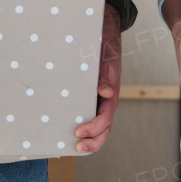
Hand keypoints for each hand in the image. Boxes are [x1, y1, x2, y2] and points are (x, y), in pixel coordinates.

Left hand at [75, 7, 121, 151]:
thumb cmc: (104, 47)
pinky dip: (83, 127)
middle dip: (93, 141)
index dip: (94, 128)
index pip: (106, 117)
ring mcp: (99, 101)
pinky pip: (88, 115)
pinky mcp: (90, 98)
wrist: (102, 34)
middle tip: (77, 147)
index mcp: (111, 94)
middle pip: (104, 128)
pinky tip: (69, 132)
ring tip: (74, 146)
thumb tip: (105, 92)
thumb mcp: (105, 58)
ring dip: (89, 139)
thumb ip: (106, 75)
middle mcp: (106, 101)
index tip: (78, 132)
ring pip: (99, 126)